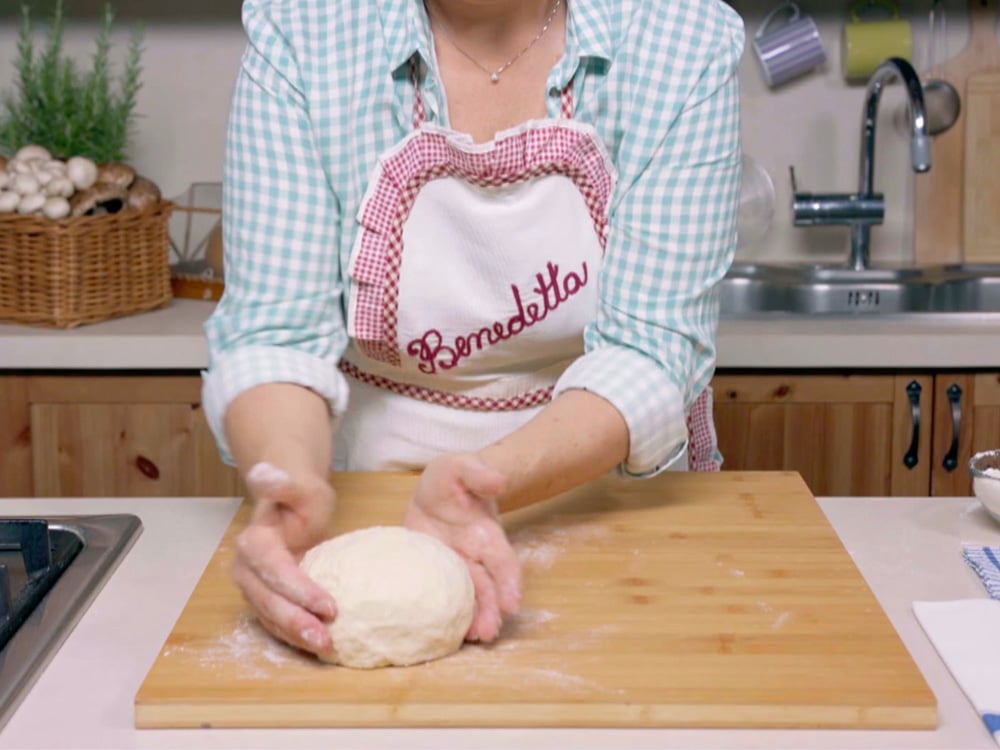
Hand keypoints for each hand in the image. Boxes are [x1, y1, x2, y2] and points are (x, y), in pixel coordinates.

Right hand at [233, 462, 336, 654]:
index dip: (299, 590)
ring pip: (270, 617)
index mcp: (254, 541)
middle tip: (326, 639)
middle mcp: (246, 568)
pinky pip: (276, 623)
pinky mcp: (264, 600)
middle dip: (296, 622)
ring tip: (325, 648)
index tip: (329, 606)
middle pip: (268, 600)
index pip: (275, 570)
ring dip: (295, 636)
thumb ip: (285, 483)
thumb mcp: (301, 486)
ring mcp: (253, 587)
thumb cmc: (301, 496)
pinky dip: (295, 636)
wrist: (291, 504)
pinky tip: (319, 646)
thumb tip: (262, 472)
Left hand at [403, 453, 521, 641]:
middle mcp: (475, 555)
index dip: (509, 581)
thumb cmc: (454, 477)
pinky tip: (438, 633)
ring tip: (473, 640)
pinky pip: (441, 595)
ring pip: (469, 597)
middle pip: (488, 588)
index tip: (512, 603)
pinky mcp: (434, 573)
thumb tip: (496, 482)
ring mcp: (456, 567)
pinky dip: (445, 614)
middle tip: (488, 633)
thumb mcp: (463, 467)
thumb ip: (479, 473)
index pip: (502, 560)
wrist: (437, 489)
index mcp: (485, 534)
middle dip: (491, 611)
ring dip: (473, 619)